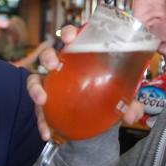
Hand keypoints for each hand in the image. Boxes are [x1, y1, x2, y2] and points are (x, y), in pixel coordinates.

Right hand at [26, 25, 144, 140]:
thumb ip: (129, 104)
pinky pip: (38, 109)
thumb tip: (131, 114)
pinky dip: (41, 121)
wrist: (96, 118)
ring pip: (35, 79)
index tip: (70, 38)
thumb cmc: (107, 95)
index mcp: (81, 57)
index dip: (69, 33)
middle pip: (49, 55)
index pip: (73, 38)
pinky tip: (46, 132)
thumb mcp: (121, 98)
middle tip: (52, 64)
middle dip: (47, 56)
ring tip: (42, 99)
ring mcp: (51, 84)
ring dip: (35, 88)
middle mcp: (62, 68)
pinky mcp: (45, 102)